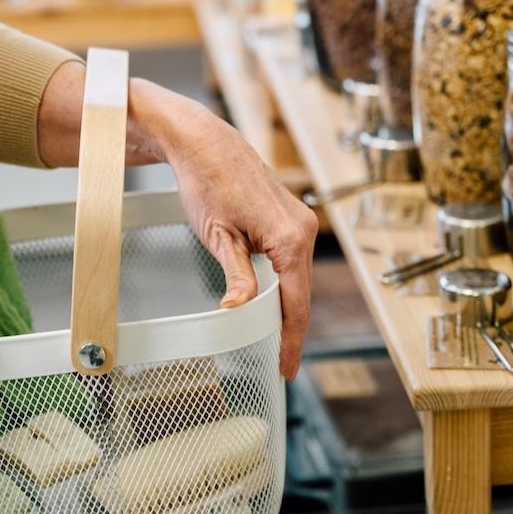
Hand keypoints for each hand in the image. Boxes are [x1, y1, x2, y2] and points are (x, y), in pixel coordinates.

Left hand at [133, 83, 317, 379]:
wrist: (208, 146)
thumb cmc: (209, 185)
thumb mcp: (218, 237)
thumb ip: (236, 276)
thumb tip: (239, 310)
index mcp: (290, 239)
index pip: (296, 303)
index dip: (291, 339)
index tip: (285, 367)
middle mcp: (304, 230)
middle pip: (301, 293)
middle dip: (290, 328)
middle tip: (279, 362)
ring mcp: (301, 222)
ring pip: (297, 277)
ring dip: (287, 306)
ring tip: (275, 339)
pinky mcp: (291, 217)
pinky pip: (292, 260)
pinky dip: (285, 284)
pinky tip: (272, 301)